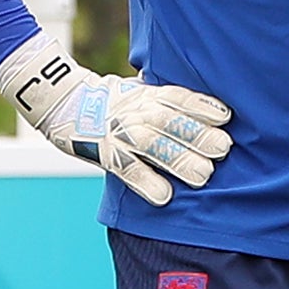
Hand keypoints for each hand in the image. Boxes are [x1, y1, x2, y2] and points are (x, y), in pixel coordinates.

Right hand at [0, 32, 233, 206]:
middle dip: (197, 134)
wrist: (62, 101)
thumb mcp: (140, 92)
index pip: (178, 98)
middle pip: (170, 121)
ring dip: (178, 159)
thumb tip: (213, 115)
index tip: (226, 117)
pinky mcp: (104, 153)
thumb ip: (168, 102)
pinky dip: (145, 182)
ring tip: (204, 175)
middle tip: (224, 148)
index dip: (201, 107)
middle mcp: (135, 112)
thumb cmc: (112, 102)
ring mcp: (119, 133)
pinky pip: (126, 169)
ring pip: (152, 145)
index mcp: (148, 95)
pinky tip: (164, 196)